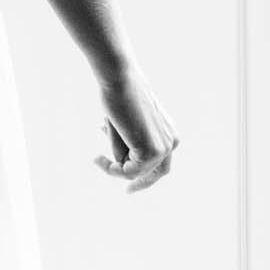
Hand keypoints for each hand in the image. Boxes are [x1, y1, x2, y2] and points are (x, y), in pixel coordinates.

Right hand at [94, 70, 177, 192]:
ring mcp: (164, 147)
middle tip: (127, 192)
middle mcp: (171, 141)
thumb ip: (129, 144)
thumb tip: (122, 164)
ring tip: (98, 159)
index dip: (144, 173)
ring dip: (115, 168)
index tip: (125, 176)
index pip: (160, 161)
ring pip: (137, 172)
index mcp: (169, 132)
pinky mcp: (152, 152)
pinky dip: (112, 168)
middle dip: (140, 183)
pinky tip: (98, 158)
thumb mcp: (126, 124)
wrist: (119, 78)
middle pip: (157, 173)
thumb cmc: (118, 95)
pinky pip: (129, 171)